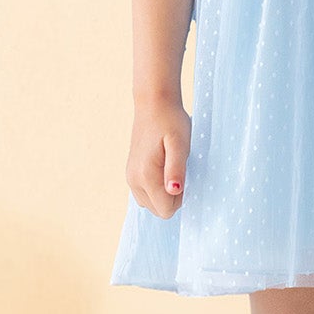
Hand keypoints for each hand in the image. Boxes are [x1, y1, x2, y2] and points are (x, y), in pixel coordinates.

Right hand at [126, 98, 191, 218]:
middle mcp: (134, 180)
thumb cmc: (171, 122)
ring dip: (164, 192)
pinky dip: (157, 187)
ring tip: (171, 166)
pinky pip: (145, 194)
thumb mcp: (179, 144)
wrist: (153, 103)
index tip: (183, 174)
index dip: (180, 198)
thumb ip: (176, 168)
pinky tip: (163, 166)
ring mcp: (130, 177)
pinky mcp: (131, 172)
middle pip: (158, 209)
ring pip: (151, 203)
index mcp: (146, 176)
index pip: (166, 210)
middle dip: (172, 196)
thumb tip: (174, 191)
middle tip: (178, 169)